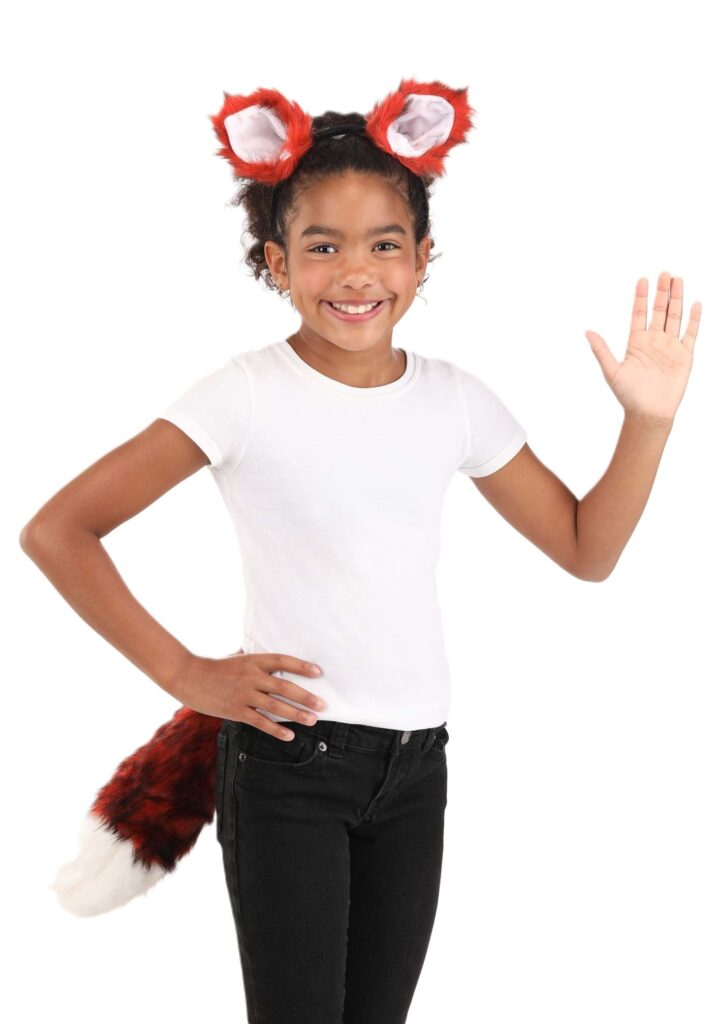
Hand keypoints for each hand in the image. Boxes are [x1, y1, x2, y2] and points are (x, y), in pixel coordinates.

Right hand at [172, 649, 325, 739]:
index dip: (301, 666)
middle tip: (322, 705)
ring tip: (312, 720)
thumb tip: (274, 663)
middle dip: (306, 696)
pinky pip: (260, 722)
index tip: (318, 672)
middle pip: (284, 686)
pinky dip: (276, 729)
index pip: (283, 661)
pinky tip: (289, 735)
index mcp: (253, 661)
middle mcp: (251, 677)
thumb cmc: (215, 667)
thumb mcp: (237, 658)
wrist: (188, 676)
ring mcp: (244, 694)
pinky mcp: (236, 710)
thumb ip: (256, 662)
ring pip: (275, 706)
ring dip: (296, 714)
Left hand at [584, 271, 701, 423]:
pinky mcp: (684, 356)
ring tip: (678, 280)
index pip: (639, 313)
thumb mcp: (611, 371)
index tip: (642, 279)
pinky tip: (696, 304)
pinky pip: (691, 333)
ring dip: (677, 299)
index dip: (641, 297)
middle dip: (661, 292)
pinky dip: (694, 319)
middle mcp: (654, 341)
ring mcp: (670, 347)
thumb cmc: (628, 395)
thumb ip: (602, 350)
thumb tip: (587, 332)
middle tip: (664, 273)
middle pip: (659, 311)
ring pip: (675, 317)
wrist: (648, 413)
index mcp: (636, 342)